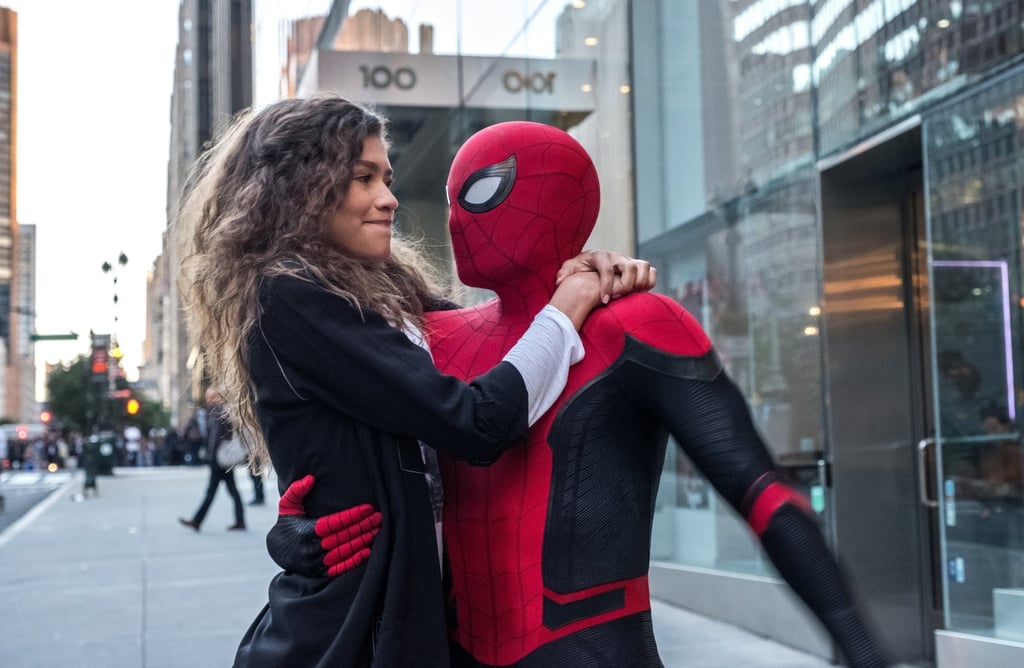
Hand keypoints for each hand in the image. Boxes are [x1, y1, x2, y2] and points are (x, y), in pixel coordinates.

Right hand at [266, 474, 381, 576]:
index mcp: (305, 530)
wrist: (276, 551)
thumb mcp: (287, 505)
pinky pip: (340, 567)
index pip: (333, 523)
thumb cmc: (287, 523)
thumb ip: (297, 490)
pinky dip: (354, 560)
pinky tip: (368, 551)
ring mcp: (315, 562)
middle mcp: (311, 548)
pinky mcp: (320, 572)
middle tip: (379, 517)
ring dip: (362, 541)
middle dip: (362, 526)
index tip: (368, 508)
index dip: (351, 516)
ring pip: (344, 551)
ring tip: (377, 530)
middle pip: (342, 536)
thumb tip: (310, 478)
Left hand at [555, 250, 656, 303]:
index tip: (604, 301)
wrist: (592, 263)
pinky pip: (651, 271)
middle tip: (618, 297)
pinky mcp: (637, 267)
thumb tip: (560, 280)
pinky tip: (638, 294)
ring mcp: (628, 261)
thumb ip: (565, 272)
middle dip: (625, 284)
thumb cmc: (580, 268)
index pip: (607, 269)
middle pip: (630, 266)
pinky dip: (649, 282)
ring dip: (640, 282)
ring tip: (630, 295)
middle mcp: (617, 256)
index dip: (607, 285)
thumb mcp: (570, 268)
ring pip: (644, 266)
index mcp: (600, 256)